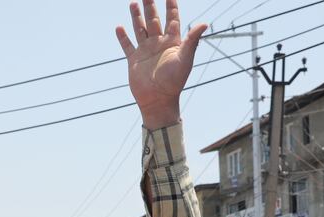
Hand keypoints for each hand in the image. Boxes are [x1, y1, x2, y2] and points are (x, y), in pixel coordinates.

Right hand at [115, 0, 207, 128]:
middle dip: (150, 5)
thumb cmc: (174, 81)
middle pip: (154, 19)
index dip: (171, 5)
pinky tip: (119, 27)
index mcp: (172, 42)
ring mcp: (145, 51)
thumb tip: (204, 23)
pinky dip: (123, 37)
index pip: (172, 18)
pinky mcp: (134, 60)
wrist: (158, 100)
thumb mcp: (185, 59)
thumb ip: (192, 40)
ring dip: (136, 17)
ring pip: (140, 29)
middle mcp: (158, 44)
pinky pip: (127, 46)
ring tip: (133, 3)